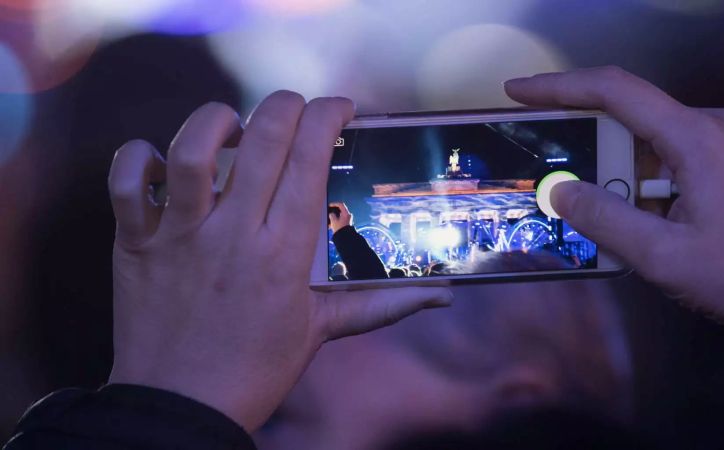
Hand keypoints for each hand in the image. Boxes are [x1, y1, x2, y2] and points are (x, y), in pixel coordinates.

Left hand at [106, 92, 451, 430]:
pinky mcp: (137, 241)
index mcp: (285, 252)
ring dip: (216, 122)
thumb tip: (443, 295)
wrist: (180, 407)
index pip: (311, 157)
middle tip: (297, 109)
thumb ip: (384, 303)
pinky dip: (140, 157)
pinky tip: (165, 163)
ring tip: (233, 129)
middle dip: (287, 105)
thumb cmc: (256, 368)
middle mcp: (233, 234)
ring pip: (192, 148)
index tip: (340, 109)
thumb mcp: (323, 330)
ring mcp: (180, 235)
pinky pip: (128, 179)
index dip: (329, 115)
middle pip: (263, 137)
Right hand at [328, 202, 351, 233]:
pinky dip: (335, 222)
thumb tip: (331, 214)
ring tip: (328, 220)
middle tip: (328, 213)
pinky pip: (340, 221)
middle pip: (340, 211)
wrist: (344, 238)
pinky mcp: (346, 225)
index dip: (334, 204)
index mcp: (346, 214)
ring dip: (333, 218)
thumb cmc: (340, 229)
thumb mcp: (333, 221)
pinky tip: (330, 225)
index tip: (330, 205)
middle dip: (333, 212)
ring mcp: (347, 221)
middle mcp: (348, 216)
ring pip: (339, 216)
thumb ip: (331, 215)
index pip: (341, 205)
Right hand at [505, 67, 723, 333]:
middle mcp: (718, 125)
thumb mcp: (663, 256)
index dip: (558, 86)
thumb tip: (562, 191)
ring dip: (623, 173)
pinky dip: (650, 180)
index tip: (518, 91)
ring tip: (606, 216)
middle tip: (558, 182)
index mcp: (697, 136)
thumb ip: (604, 219)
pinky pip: (680, 157)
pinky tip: (643, 218)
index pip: (614, 90)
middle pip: (633, 118)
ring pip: (656, 142)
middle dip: (591, 149)